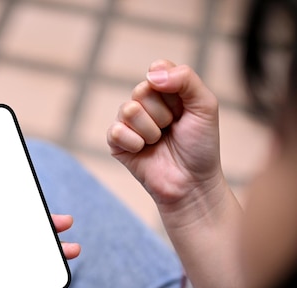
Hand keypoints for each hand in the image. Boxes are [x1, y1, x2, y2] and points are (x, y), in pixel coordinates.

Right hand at [107, 59, 221, 207]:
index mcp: (166, 91)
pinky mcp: (116, 142)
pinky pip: (117, 131)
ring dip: (150, 130)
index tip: (183, 107)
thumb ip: (186, 80)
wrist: (191, 183)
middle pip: (141, 90)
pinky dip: (134, 143)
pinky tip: (144, 151)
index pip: (157, 71)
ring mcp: (129, 123)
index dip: (170, 87)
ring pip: (128, 110)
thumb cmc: (201, 146)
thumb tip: (152, 73)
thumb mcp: (205, 106)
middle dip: (162, 113)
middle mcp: (145, 104)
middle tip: (172, 129)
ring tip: (159, 142)